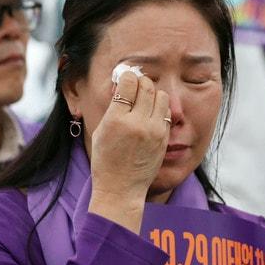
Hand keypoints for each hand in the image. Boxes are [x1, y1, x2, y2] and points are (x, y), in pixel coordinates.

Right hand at [86, 68, 171, 234]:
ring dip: (152, 93)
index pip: (127, 84)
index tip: (124, 78)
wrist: (122, 188)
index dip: (126, 77)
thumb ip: (112, 107)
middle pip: (146, 86)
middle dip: (140, 81)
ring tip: (143, 100)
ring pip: (160, 95)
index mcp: (116, 120)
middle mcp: (137, 123)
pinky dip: (158, 108)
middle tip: (135, 85)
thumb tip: (120, 84)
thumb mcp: (100, 130)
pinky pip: (165, 111)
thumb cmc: (106, 160)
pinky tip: (150, 114)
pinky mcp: (164, 137)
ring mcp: (153, 130)